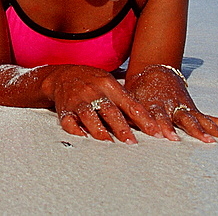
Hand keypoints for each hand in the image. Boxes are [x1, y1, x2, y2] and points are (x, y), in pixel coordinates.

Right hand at [45, 65, 160, 143]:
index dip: (144, 119)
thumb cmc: (92, 82)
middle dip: (121, 127)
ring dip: (99, 130)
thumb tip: (147, 122)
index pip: (130, 103)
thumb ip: (126, 101)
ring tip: (109, 143)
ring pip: (89, 115)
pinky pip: (68, 121)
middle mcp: (94, 92)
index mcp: (109, 85)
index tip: (155, 133)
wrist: (62, 75)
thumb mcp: (110, 84)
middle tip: (132, 142)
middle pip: (109, 110)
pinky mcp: (65, 109)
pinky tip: (83, 138)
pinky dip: (75, 130)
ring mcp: (78, 100)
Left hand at [128, 64, 217, 142]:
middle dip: (190, 130)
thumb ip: (126, 112)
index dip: (162, 125)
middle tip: (199, 141)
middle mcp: (172, 106)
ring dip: (208, 131)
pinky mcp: (193, 110)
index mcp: (155, 104)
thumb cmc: (138, 89)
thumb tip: (113, 126)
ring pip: (198, 120)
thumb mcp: (130, 97)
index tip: (166, 136)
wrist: (155, 71)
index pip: (158, 116)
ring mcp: (185, 108)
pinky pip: (209, 120)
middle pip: (182, 119)